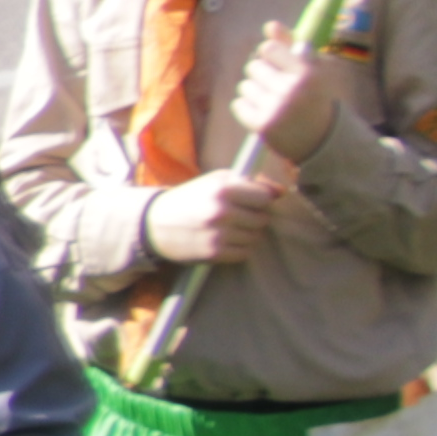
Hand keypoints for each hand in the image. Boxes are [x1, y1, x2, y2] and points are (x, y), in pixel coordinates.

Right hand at [147, 166, 294, 263]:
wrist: (154, 223)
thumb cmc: (190, 198)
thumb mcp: (215, 181)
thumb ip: (249, 182)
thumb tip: (282, 192)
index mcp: (222, 189)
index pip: (265, 198)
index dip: (259, 200)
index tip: (248, 201)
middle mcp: (222, 212)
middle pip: (262, 219)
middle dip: (253, 218)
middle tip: (236, 216)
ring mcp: (218, 234)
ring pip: (256, 238)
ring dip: (247, 234)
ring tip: (229, 229)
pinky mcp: (214, 253)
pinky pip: (245, 253)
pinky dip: (239, 248)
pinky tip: (224, 241)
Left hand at [230, 20, 336, 163]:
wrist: (321, 139)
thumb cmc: (314, 97)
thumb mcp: (311, 69)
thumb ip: (290, 44)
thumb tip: (270, 25)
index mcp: (306, 72)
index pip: (268, 47)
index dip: (271, 55)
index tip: (280, 66)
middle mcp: (291, 89)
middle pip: (253, 66)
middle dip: (262, 75)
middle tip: (278, 88)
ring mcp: (275, 108)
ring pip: (244, 86)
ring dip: (254, 92)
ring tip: (272, 102)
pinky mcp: (262, 125)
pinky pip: (238, 104)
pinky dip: (247, 108)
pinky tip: (264, 113)